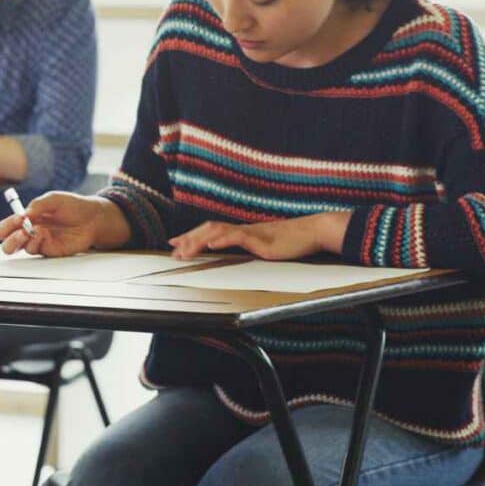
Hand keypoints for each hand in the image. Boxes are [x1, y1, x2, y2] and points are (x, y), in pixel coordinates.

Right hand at [0, 191, 109, 256]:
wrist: (92, 217)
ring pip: (20, 249)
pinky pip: (36, 250)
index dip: (7, 224)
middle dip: (8, 239)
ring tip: (36, 230)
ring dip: (23, 239)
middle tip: (20, 231)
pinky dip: (37, 241)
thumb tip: (23, 215)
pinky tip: (45, 234)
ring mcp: (39, 242)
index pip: (6, 227)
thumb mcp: (53, 199)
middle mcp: (29, 232)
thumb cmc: (72, 206)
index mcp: (26, 219)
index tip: (19, 218)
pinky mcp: (49, 250)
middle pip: (7, 244)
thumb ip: (37, 205)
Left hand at [168, 213, 347, 260]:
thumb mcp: (265, 248)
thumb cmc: (291, 242)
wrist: (312, 232)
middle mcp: (242, 230)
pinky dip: (222, 240)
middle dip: (188, 239)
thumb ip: (250, 249)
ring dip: (198, 241)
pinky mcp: (260, 239)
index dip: (192, 237)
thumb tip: (237, 255)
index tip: (175, 243)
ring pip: (217, 232)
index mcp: (241, 233)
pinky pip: (237, 237)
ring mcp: (250, 233)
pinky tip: (211, 245)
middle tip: (172, 249)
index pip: (211, 232)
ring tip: (184, 250)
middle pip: (208, 230)